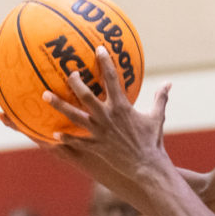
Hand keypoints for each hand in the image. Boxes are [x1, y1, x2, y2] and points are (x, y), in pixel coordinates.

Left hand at [40, 43, 174, 178]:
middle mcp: (108, 117)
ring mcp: (100, 132)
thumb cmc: (152, 141)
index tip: (99, 49)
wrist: (147, 166)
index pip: (112, 79)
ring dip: (59, 105)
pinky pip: (77, 141)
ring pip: (74, 116)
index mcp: (122, 106)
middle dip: (75, 82)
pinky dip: (66, 138)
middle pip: (86, 95)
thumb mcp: (157, 117)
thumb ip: (160, 98)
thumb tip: (169, 83)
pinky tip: (53, 134)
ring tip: (45, 96)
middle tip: (68, 72)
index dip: (106, 62)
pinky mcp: (96, 147)